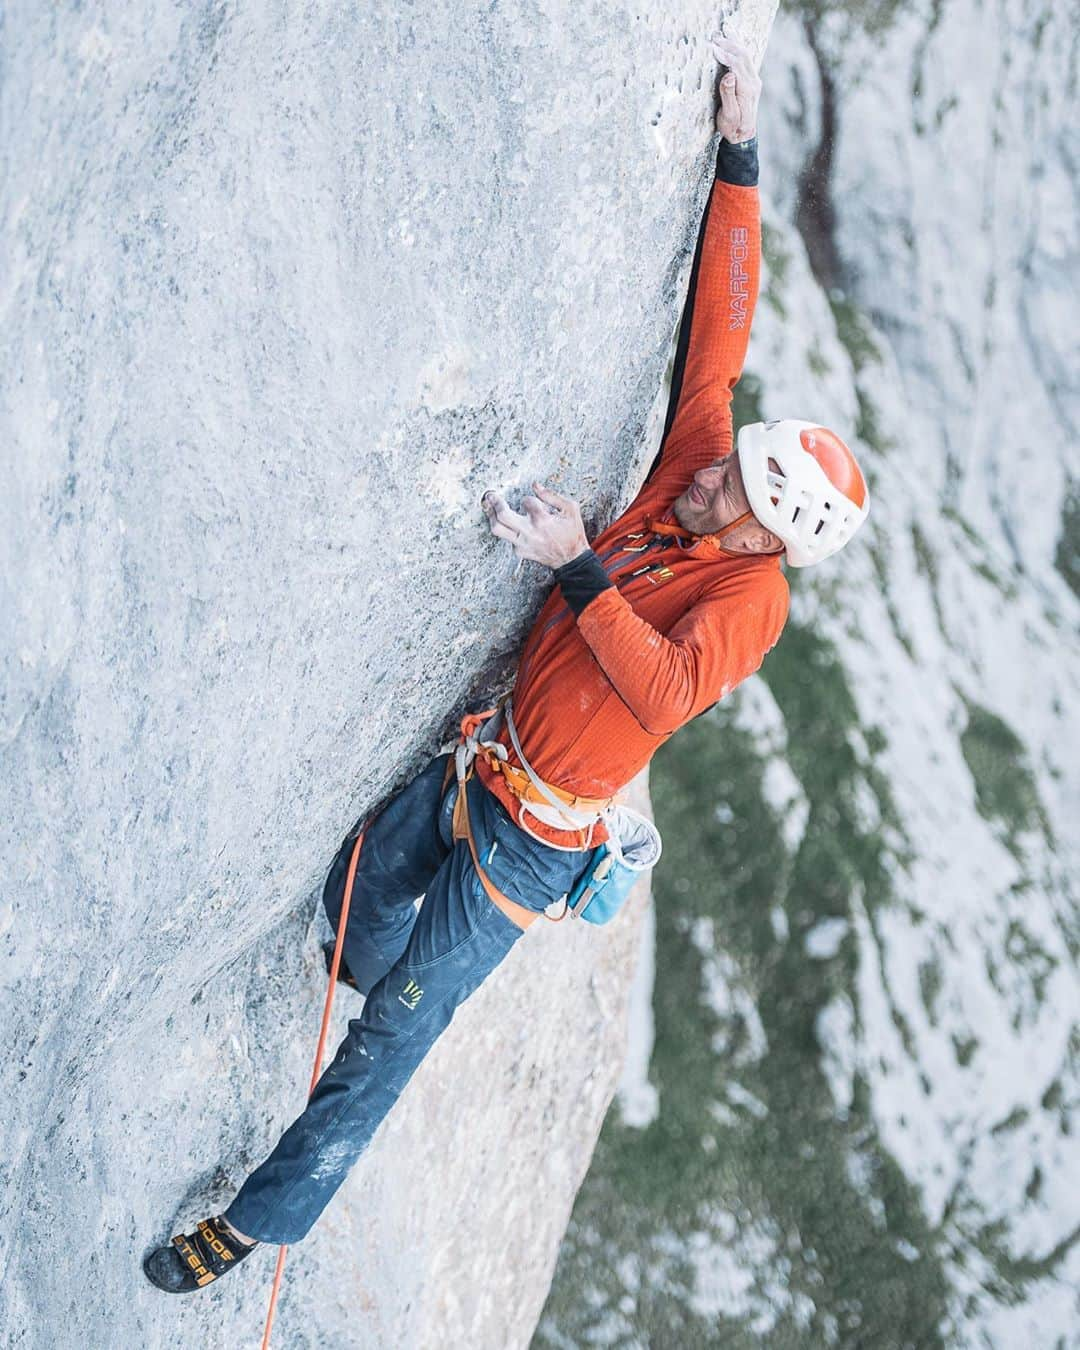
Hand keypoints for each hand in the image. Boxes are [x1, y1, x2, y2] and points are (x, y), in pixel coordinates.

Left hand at [481, 482, 589, 568]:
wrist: (571, 559)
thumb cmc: (572, 533)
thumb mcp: (570, 509)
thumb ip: (552, 496)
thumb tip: (535, 486)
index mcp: (543, 520)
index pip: (526, 501)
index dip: (528, 499)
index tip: (531, 502)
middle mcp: (530, 532)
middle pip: (502, 516)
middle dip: (495, 502)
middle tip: (491, 495)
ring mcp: (522, 543)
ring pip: (497, 529)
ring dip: (491, 516)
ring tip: (489, 507)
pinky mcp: (520, 551)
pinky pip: (506, 538)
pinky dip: (506, 529)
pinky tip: (507, 523)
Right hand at [711, 30, 760, 144]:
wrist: (743, 135)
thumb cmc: (732, 128)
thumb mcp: (728, 115)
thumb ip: (728, 95)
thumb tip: (728, 76)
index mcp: (747, 90)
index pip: (736, 65)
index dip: (724, 55)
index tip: (712, 48)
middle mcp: (753, 82)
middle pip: (742, 56)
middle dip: (728, 45)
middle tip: (714, 38)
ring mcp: (754, 80)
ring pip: (745, 55)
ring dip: (733, 43)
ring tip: (721, 35)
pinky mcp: (751, 80)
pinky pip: (745, 59)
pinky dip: (737, 48)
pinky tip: (731, 41)